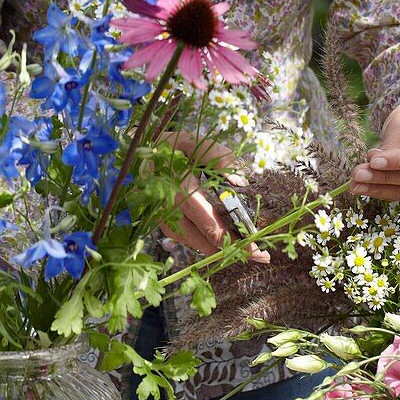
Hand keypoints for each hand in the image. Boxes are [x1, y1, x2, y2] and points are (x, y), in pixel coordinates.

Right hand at [158, 131, 268, 262]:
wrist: (137, 155)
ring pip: (198, 245)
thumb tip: (240, 181)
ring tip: (248, 251)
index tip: (257, 250)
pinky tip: (226, 242)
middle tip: (262, 256)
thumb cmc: (169, 148)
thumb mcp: (193, 143)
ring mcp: (166, 223)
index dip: (236, 242)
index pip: (212, 228)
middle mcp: (171, 214)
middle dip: (235, 252)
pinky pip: (189, 240)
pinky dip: (208, 244)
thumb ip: (219, 157)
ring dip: (223, 250)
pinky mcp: (165, 225)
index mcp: (181, 195)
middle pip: (207, 244)